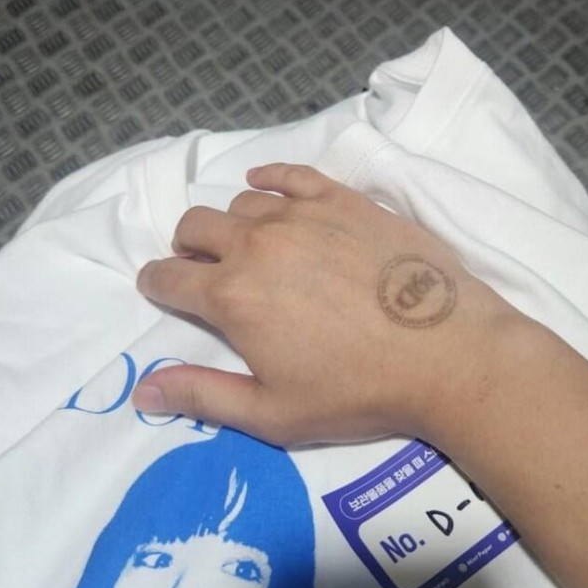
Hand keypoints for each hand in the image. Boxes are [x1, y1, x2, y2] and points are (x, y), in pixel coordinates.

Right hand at [133, 163, 522, 445]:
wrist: (446, 353)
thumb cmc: (358, 392)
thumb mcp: (272, 413)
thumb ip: (202, 396)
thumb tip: (141, 388)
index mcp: (232, 297)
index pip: (168, 277)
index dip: (158, 284)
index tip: (163, 290)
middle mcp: (257, 245)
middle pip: (196, 226)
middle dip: (187, 248)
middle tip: (205, 271)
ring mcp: (303, 215)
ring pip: (241, 202)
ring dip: (231, 223)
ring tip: (250, 247)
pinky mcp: (345, 199)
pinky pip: (290, 174)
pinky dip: (268, 178)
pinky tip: (265, 187)